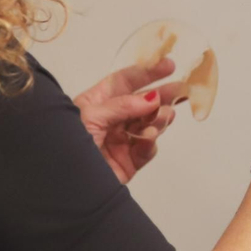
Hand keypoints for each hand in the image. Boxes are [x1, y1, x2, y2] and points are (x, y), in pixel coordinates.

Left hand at [75, 57, 186, 183]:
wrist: (69, 184)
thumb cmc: (69, 144)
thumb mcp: (91, 117)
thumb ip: (122, 106)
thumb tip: (152, 98)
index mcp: (96, 103)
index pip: (124, 82)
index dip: (146, 72)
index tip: (168, 66)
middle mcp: (111, 119)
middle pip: (142, 102)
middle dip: (162, 94)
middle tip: (181, 89)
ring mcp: (122, 140)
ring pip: (149, 124)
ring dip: (159, 118)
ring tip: (165, 115)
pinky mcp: (130, 161)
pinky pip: (147, 148)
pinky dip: (150, 141)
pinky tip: (149, 138)